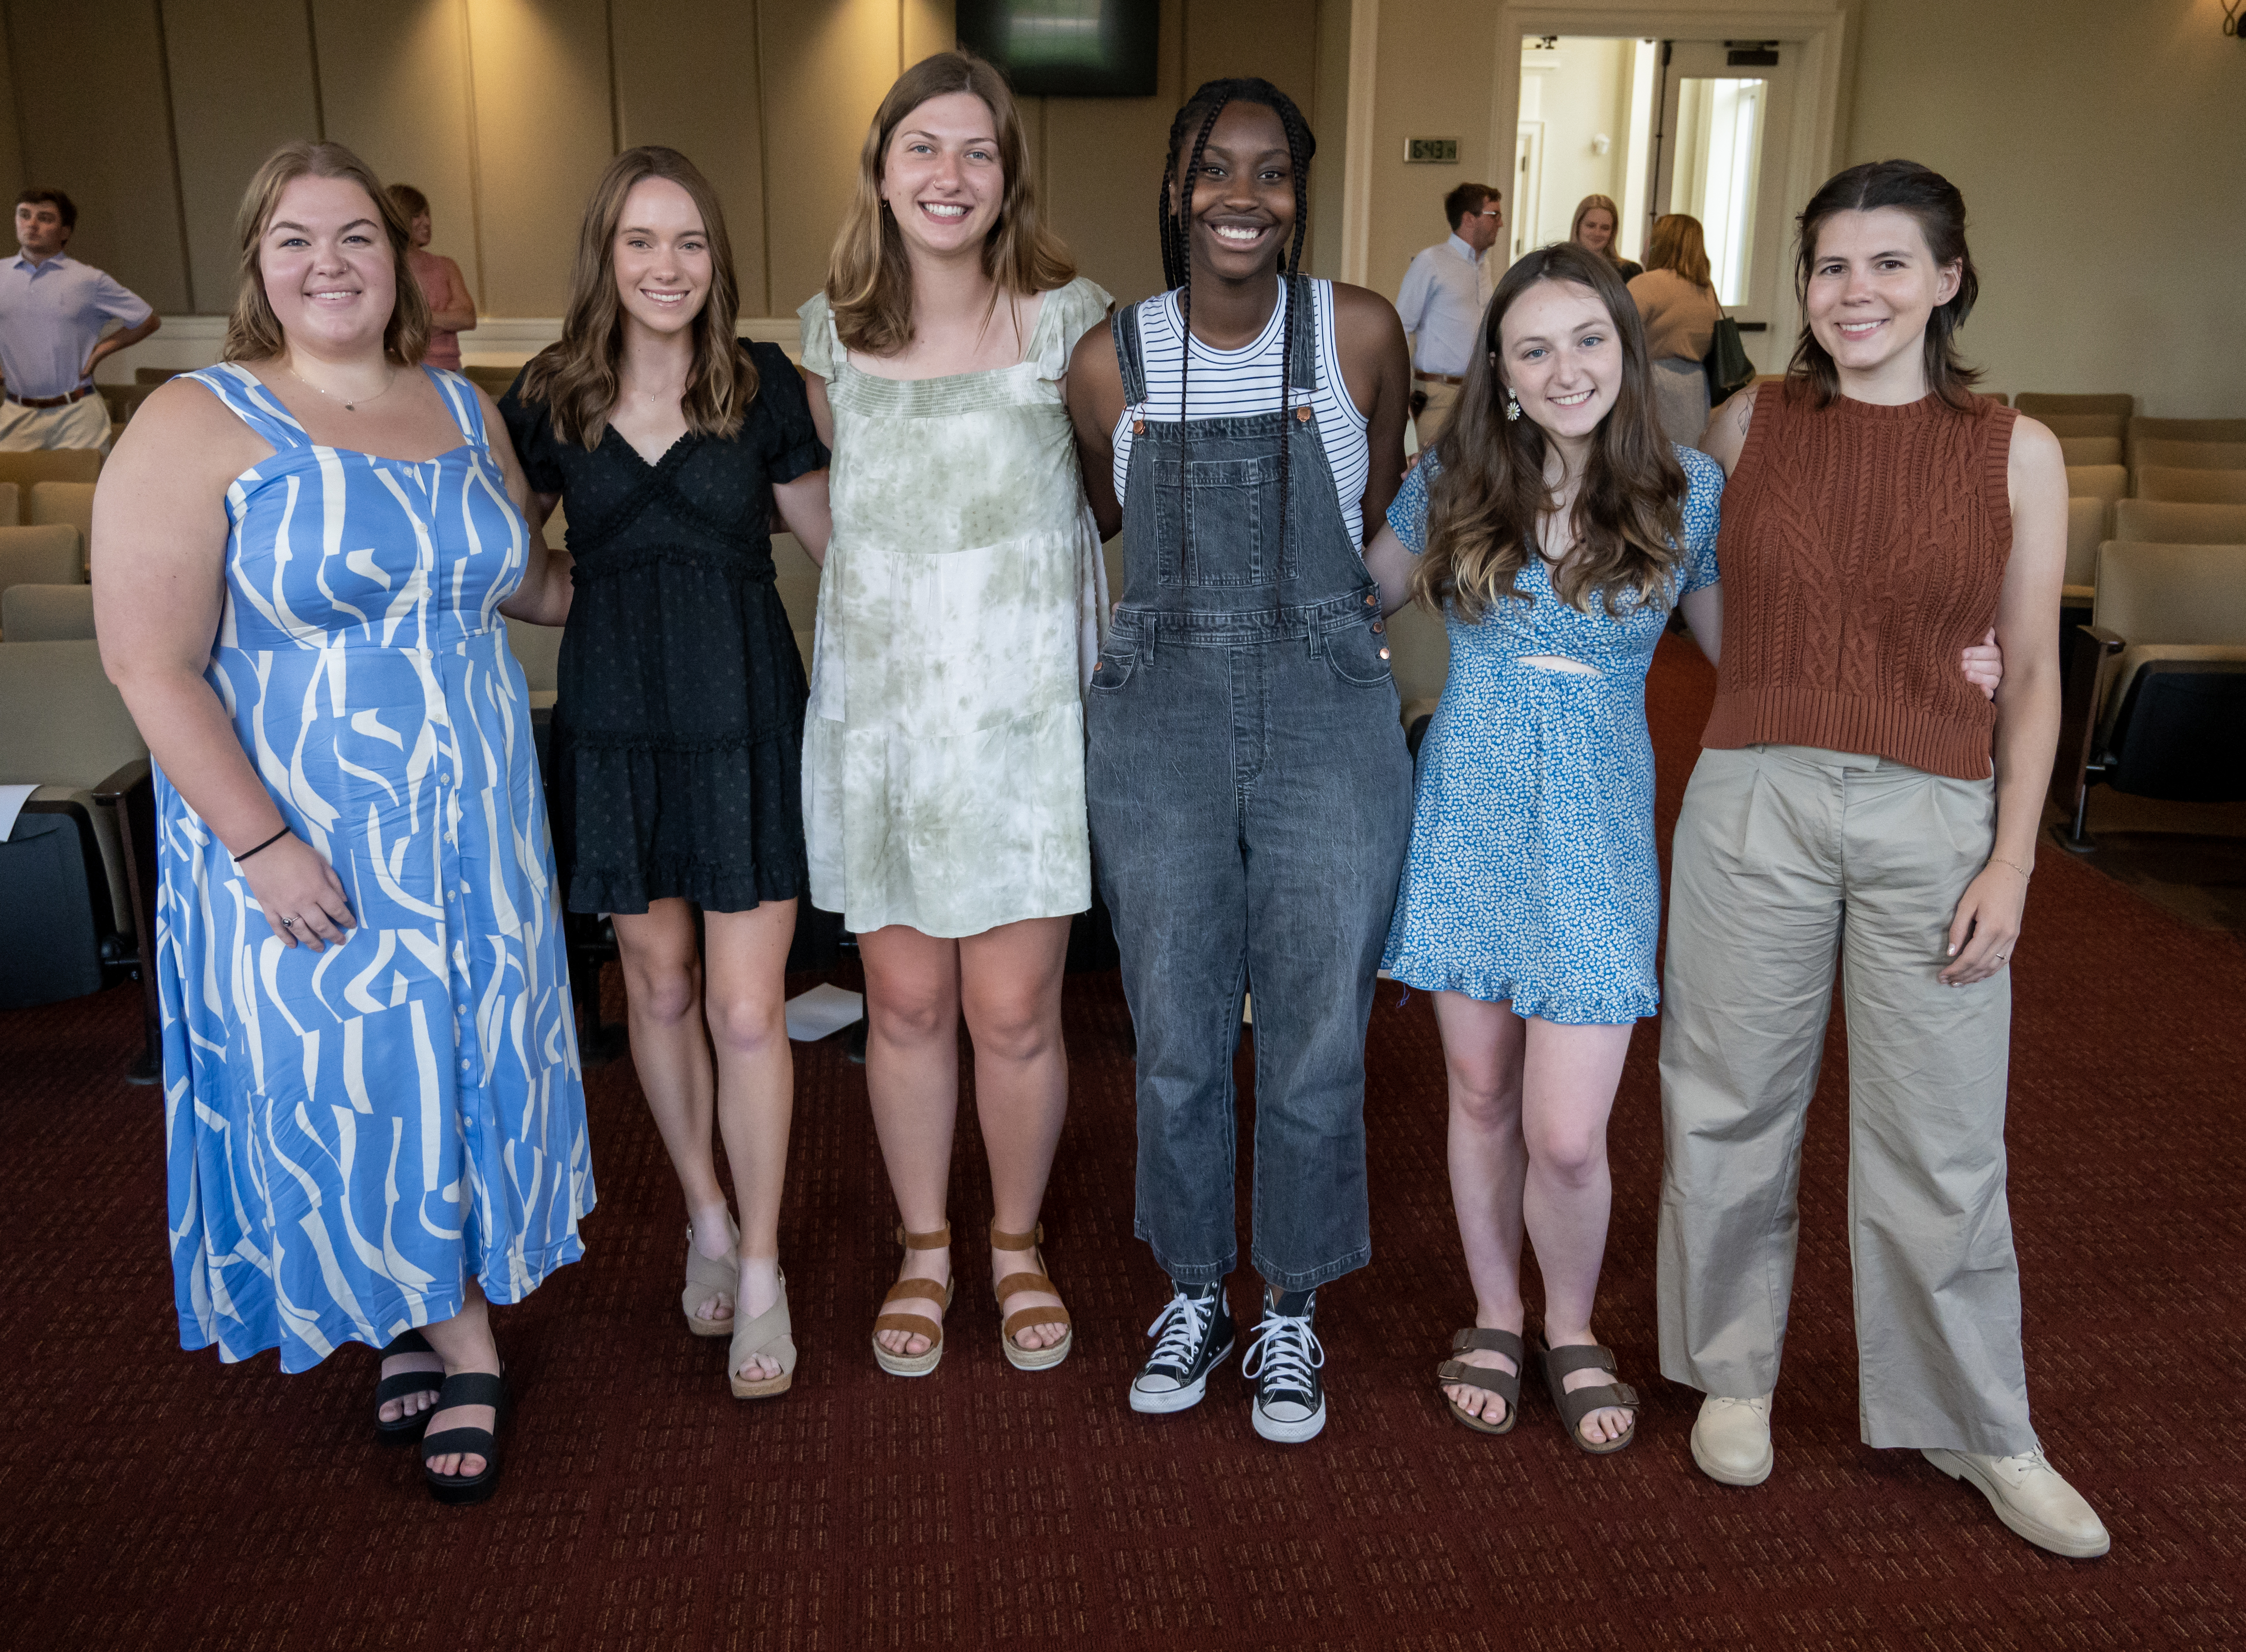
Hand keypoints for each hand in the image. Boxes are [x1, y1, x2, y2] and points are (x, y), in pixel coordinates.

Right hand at [241, 835, 356, 950]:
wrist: (262, 847)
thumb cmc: (295, 852)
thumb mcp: (322, 863)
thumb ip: (334, 883)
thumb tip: (343, 900)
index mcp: (318, 890)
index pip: (337, 911)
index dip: (347, 920)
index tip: (352, 926)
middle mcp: (302, 903)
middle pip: (321, 926)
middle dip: (333, 935)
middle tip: (340, 942)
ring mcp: (283, 907)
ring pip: (301, 931)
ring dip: (312, 942)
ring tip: (320, 948)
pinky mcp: (268, 908)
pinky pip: (278, 928)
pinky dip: (286, 938)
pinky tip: (293, 945)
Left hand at [1940, 862, 2025, 985]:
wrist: (2011, 874)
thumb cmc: (1985, 885)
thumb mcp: (1966, 904)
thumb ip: (1957, 929)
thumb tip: (1950, 953)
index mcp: (1991, 928)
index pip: (1970, 958)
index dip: (1955, 970)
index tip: (1941, 975)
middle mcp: (2004, 936)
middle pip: (1981, 965)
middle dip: (1962, 976)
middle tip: (1946, 982)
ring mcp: (2012, 938)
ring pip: (1993, 966)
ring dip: (1975, 977)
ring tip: (1959, 982)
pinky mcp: (2014, 936)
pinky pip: (2003, 960)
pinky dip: (1989, 970)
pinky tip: (1978, 975)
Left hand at [1961, 627, 2002, 699]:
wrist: (1961, 662)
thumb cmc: (1968, 649)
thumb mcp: (1975, 638)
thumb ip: (1984, 634)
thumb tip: (1989, 642)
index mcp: (1995, 653)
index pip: (1990, 652)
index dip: (1977, 653)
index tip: (1963, 653)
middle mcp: (1997, 667)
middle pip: (1991, 666)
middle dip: (1976, 665)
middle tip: (1962, 665)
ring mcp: (1994, 680)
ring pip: (1992, 680)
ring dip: (1979, 677)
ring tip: (1966, 675)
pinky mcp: (1989, 692)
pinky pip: (1991, 693)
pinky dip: (1987, 692)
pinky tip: (1980, 689)